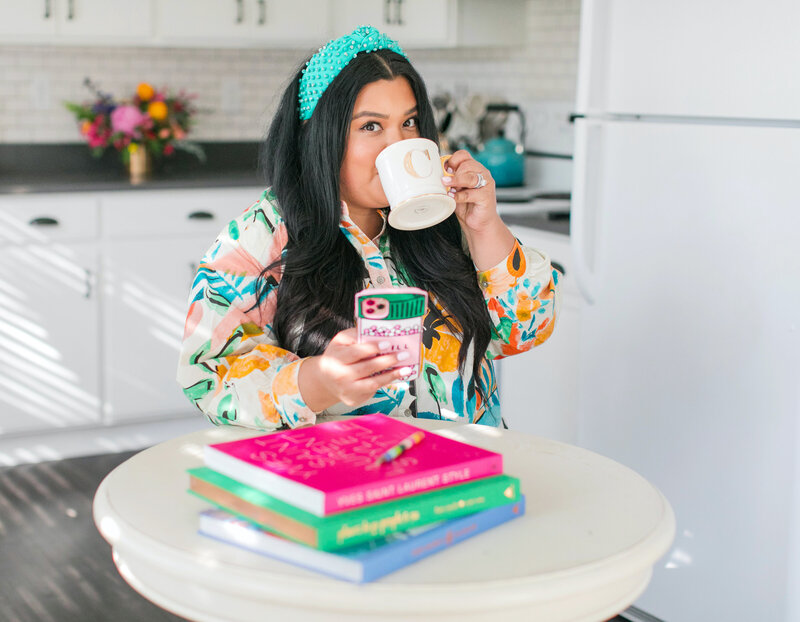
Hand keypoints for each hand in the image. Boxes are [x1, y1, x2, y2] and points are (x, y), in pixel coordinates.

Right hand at [298, 328, 412, 411]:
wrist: (325, 379)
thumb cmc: (337, 356)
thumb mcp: (341, 342)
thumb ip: (356, 336)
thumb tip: (378, 334)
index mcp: (335, 358)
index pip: (355, 353)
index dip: (372, 348)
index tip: (387, 343)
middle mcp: (339, 376)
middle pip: (366, 368)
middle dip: (387, 361)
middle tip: (402, 354)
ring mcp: (347, 390)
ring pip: (372, 383)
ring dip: (391, 375)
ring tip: (405, 369)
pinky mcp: (354, 399)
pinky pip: (373, 391)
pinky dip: (386, 382)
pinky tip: (396, 375)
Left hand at [442, 149, 499, 233]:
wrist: (479, 223)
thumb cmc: (467, 205)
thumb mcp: (455, 189)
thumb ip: (449, 180)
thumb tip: (437, 174)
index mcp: (473, 168)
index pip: (463, 155)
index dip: (452, 160)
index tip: (444, 169)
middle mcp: (481, 174)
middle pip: (466, 165)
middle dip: (453, 173)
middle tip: (444, 181)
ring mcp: (486, 184)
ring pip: (469, 177)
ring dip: (455, 180)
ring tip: (446, 184)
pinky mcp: (486, 196)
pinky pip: (470, 193)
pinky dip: (459, 196)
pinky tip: (452, 197)